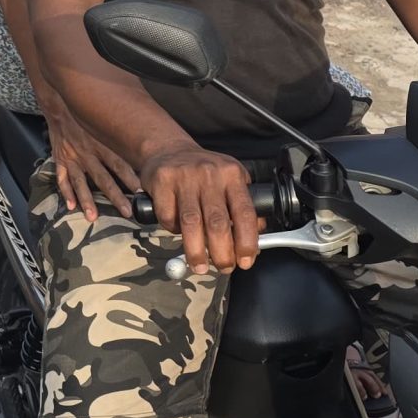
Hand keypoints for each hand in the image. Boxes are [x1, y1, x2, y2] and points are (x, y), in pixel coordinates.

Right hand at [46, 100, 138, 219]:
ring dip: (87, 200)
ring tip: (93, 217)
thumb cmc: (87, 114)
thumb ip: (122, 132)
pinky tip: (71, 207)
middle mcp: (88, 153)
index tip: (142, 192)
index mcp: (102, 144)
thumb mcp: (106, 121)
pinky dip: (66, 193)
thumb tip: (148, 135)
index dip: (131, 178)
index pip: (119, 163)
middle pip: (103, 178)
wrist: (60, 104)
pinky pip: (62, 179)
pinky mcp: (60, 160)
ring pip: (80, 182)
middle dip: (115, 196)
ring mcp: (72, 158)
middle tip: (126, 212)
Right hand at [142, 145, 257, 272]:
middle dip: (222, 252)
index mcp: (232, 175)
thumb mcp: (229, 181)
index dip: (247, 242)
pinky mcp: (162, 181)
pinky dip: (172, 230)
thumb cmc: (203, 172)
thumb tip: (255, 240)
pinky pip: (168, 216)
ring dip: (196, 251)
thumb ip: (242, 207)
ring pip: (191, 223)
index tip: (245, 261)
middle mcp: (210, 174)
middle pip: (218, 222)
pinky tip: (177, 231)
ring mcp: (185, 177)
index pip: (244, 212)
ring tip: (200, 266)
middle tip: (224, 267)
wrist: (169, 150)